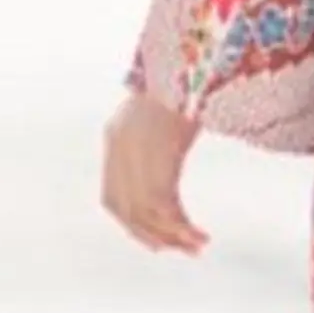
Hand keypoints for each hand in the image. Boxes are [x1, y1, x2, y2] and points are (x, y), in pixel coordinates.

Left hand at [102, 91, 206, 253]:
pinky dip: (181, 228)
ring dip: (172, 236)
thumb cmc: (192, 77)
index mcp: (117, 135)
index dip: (131, 223)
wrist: (193, 62)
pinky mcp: (157, 162)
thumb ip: (164, 125)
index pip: (114, 196)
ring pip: (145, 214)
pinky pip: (164, 208)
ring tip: (196, 247)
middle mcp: (120, 149)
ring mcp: (137, 156)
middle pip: (126, 210)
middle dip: (152, 235)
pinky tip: (199, 235)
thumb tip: (178, 134)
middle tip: (178, 250)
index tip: (157, 239)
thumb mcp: (168, 103)